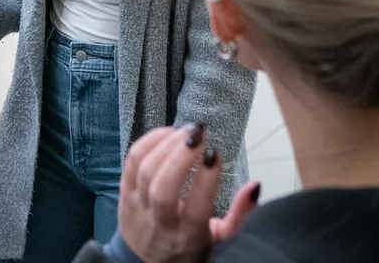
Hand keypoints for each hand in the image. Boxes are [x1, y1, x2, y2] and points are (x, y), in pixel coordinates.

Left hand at [117, 124, 259, 262]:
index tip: (216, 154)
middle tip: (199, 134)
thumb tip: (255, 186)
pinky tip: (167, 134)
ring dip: (165, 145)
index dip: (206, 180)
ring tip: (186, 131)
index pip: (196, 208)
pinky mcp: (124, 193)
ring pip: (145, 172)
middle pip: (163, 188)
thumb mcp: (219, 240)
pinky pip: (130, 163)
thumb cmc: (188, 246)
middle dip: (181, 156)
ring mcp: (138, 207)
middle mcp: (160, 223)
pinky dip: (147, 142)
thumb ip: (240, 215)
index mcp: (188, 236)